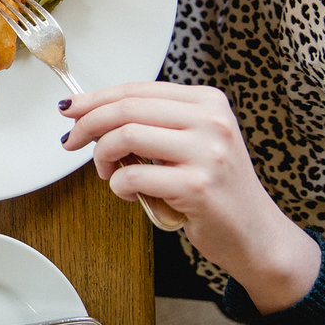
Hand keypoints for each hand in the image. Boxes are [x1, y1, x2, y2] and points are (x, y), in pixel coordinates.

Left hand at [59, 82, 319, 313]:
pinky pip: (133, 176)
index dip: (96, 98)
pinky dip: (119, 185)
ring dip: (103, 156)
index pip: (138, 89)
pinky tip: (129, 193)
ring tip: (107, 172)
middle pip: (127, 108)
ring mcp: (207, 153)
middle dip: (87, 124)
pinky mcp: (198, 186)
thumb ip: (152, 123)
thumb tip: (88, 112)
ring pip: (126, 136)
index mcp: (208, 102)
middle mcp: (212, 121)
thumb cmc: (215, 189)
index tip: (70, 110)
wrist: (255, 235)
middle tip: (71, 141)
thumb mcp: (191, 142)